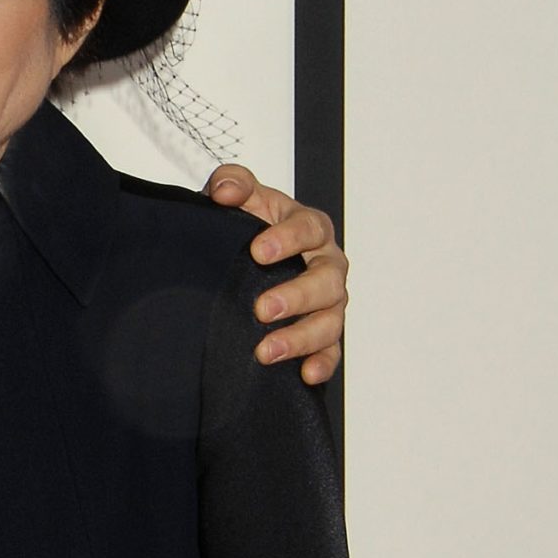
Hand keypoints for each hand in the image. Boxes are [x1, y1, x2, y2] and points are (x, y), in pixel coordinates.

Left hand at [203, 163, 346, 383]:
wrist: (253, 253)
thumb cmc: (251, 222)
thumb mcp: (240, 195)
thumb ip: (232, 183)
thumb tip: (225, 191)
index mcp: (310, 227)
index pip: (308, 229)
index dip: (286, 240)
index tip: (257, 252)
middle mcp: (327, 264)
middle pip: (325, 281)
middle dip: (296, 297)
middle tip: (262, 309)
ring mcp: (329, 301)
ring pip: (330, 321)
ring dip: (301, 337)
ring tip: (266, 350)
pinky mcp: (324, 331)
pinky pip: (332, 350)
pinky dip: (322, 363)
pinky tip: (305, 374)